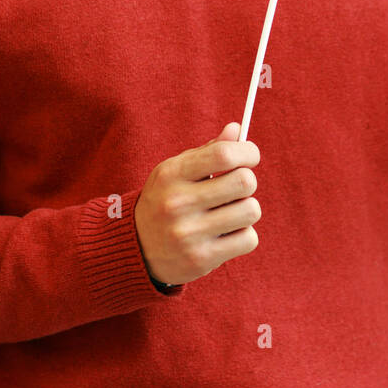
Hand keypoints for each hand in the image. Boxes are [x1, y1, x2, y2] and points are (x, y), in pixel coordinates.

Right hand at [133, 122, 260, 285]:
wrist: (137, 249)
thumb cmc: (165, 201)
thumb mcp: (176, 171)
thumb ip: (207, 151)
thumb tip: (237, 129)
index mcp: (172, 174)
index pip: (223, 154)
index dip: (247, 152)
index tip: (251, 156)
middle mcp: (178, 203)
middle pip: (244, 181)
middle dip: (248, 182)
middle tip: (237, 188)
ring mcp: (189, 233)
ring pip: (251, 210)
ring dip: (246, 210)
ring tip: (229, 212)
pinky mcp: (201, 259)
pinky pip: (248, 239)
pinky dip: (243, 235)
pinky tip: (226, 234)